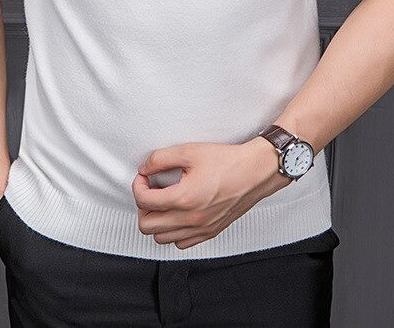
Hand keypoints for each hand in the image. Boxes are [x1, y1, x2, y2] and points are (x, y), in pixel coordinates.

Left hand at [131, 138, 290, 249]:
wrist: (255, 172)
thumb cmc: (227, 161)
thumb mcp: (189, 151)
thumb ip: (160, 159)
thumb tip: (144, 168)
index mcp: (184, 198)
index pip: (143, 201)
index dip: (138, 186)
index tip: (144, 177)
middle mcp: (191, 219)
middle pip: (147, 226)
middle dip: (143, 206)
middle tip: (151, 191)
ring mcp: (201, 229)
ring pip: (162, 238)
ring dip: (157, 221)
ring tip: (164, 202)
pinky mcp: (210, 232)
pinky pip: (181, 243)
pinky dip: (174, 232)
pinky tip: (179, 214)